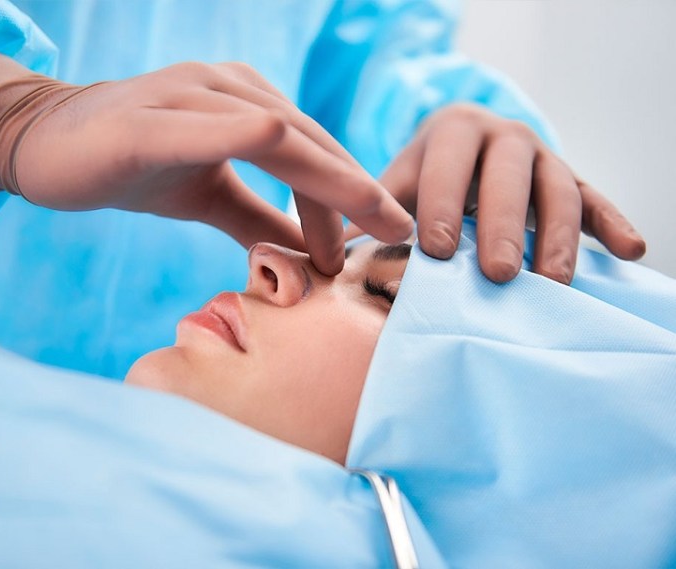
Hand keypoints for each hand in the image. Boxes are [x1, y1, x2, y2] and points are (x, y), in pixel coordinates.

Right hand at [0, 62, 412, 275]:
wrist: (46, 144)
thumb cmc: (134, 164)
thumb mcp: (212, 198)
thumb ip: (261, 220)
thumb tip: (310, 256)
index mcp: (248, 103)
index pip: (316, 153)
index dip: (354, 196)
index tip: (385, 239)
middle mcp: (230, 88)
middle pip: (312, 143)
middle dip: (360, 193)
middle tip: (400, 238)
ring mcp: (191, 95)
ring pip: (279, 136)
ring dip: (325, 187)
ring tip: (349, 244)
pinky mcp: (151, 120)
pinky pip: (218, 127)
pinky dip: (258, 143)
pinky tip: (289, 163)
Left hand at [353, 103, 645, 283]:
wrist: (465, 147)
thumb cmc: (423, 178)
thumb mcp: (396, 186)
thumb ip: (372, 217)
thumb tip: (331, 263)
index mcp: (453, 131)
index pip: (448, 163)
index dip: (442, 203)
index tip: (436, 250)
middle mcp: (504, 136)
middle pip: (510, 176)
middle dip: (503, 226)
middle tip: (497, 274)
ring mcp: (544, 156)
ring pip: (558, 190)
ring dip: (559, 236)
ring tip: (553, 282)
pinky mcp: (572, 178)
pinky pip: (595, 198)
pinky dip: (612, 222)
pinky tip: (631, 250)